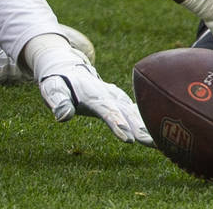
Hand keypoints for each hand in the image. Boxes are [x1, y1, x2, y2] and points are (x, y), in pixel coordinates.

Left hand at [24, 34, 152, 144]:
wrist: (70, 68)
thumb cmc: (60, 82)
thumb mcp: (52, 89)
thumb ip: (58, 101)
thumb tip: (63, 116)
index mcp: (94, 94)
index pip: (107, 110)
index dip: (118, 123)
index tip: (129, 139)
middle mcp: (109, 95)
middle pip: (126, 113)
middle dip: (139, 128)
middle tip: (153, 143)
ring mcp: (117, 98)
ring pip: (134, 112)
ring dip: (147, 127)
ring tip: (160, 143)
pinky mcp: (121, 101)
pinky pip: (135, 112)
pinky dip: (146, 121)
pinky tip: (159, 134)